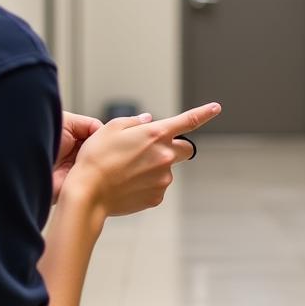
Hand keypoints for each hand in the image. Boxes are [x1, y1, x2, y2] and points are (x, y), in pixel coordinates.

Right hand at [63, 103, 220, 216]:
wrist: (88, 193)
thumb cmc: (96, 158)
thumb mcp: (111, 129)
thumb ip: (135, 123)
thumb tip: (148, 122)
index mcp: (156, 134)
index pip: (187, 121)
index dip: (204, 113)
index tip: (216, 108)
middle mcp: (165, 156)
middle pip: (184, 149)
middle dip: (174, 148)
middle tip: (151, 151)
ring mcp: (163, 179)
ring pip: (166, 170)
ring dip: (153, 168)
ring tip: (126, 171)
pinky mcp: (157, 197)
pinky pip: (156, 187)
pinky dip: (146, 184)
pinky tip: (127, 184)